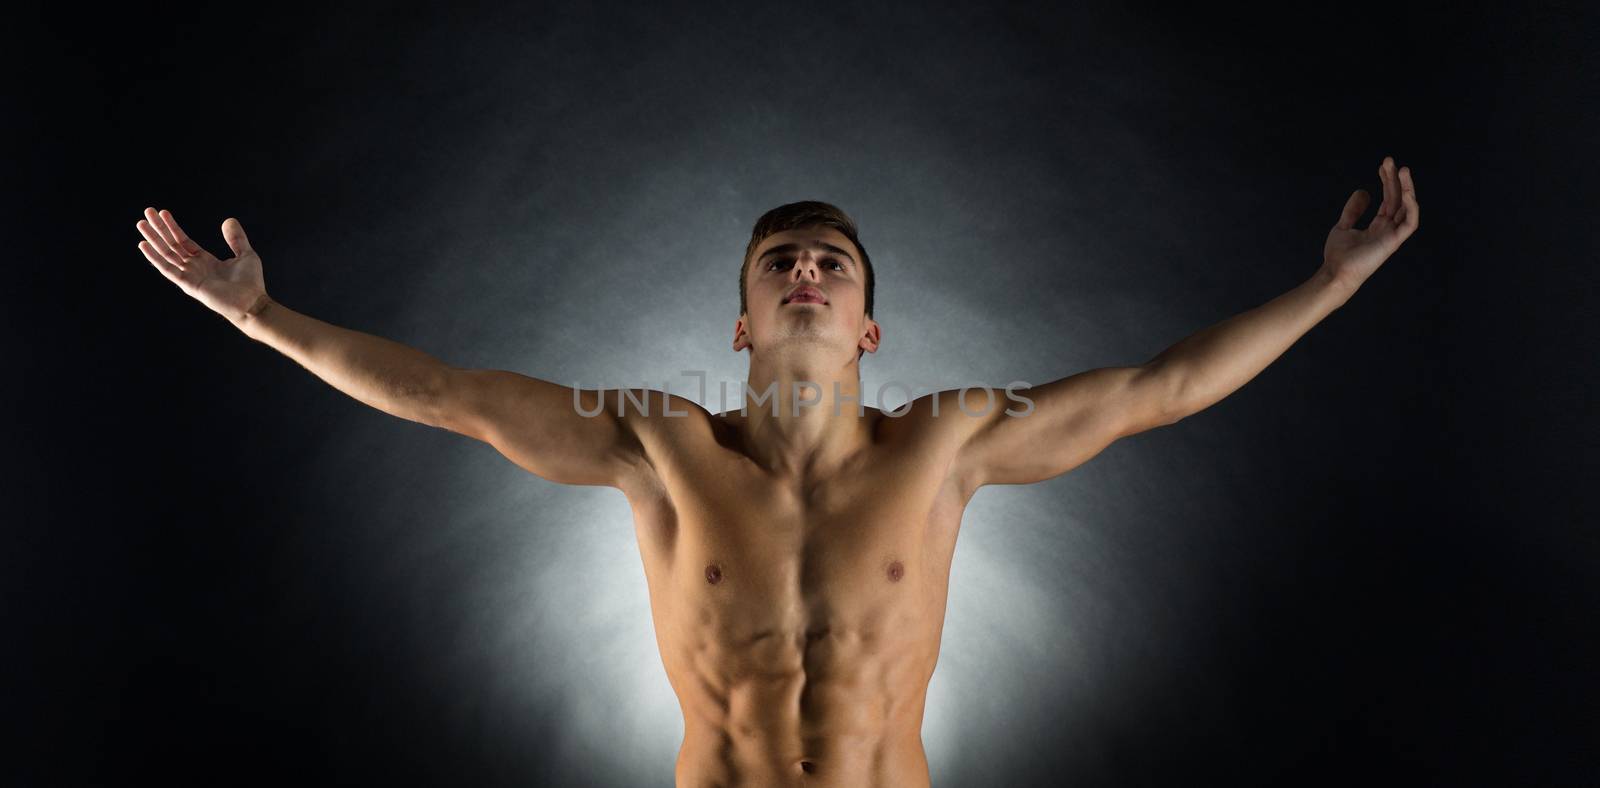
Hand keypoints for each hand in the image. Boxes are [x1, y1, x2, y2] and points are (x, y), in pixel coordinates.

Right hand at [136, 207, 268, 323]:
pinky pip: (167, 269)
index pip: (184, 241)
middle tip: (147, 211)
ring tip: (141, 224)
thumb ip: (236, 239)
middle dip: (160, 229)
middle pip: (172, 245)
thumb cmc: (250, 283)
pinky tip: (144, 245)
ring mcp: (189, 276)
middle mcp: (194, 267)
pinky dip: (155, 258)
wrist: (252, 303)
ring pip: (166, 254)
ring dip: (153, 239)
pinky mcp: (188, 285)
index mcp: (205, 261)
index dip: (173, 227)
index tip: (162, 212)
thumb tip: (229, 220)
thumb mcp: (245, 255)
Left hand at [1320, 156, 1418, 291]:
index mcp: (1379, 225)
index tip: (1383, 165)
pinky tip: (1406, 192)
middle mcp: (1389, 228)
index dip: (1387, 181)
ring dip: (1406, 188)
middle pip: (1397, 199)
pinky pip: (1410, 223)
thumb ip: (1353, 210)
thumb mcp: (1343, 226)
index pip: (1389, 198)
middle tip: (1389, 160)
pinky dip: (1411, 207)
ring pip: (1407, 207)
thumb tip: (1363, 191)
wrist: (1335, 273)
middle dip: (1395, 179)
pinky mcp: (1394, 242)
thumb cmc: (1338, 255)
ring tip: (1402, 169)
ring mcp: (1392, 235)